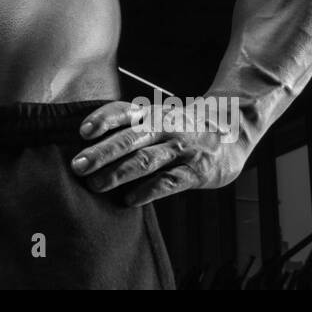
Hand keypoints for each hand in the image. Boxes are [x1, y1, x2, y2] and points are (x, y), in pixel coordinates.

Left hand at [70, 99, 246, 205]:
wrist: (233, 128)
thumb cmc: (182, 128)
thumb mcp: (159, 118)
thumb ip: (131, 127)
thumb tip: (88, 146)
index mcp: (152, 114)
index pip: (123, 111)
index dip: (103, 119)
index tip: (82, 131)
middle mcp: (165, 127)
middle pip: (130, 138)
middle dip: (102, 152)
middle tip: (78, 165)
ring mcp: (182, 149)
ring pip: (147, 160)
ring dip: (119, 172)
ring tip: (96, 184)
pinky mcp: (197, 170)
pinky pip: (170, 182)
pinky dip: (149, 191)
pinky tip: (129, 200)